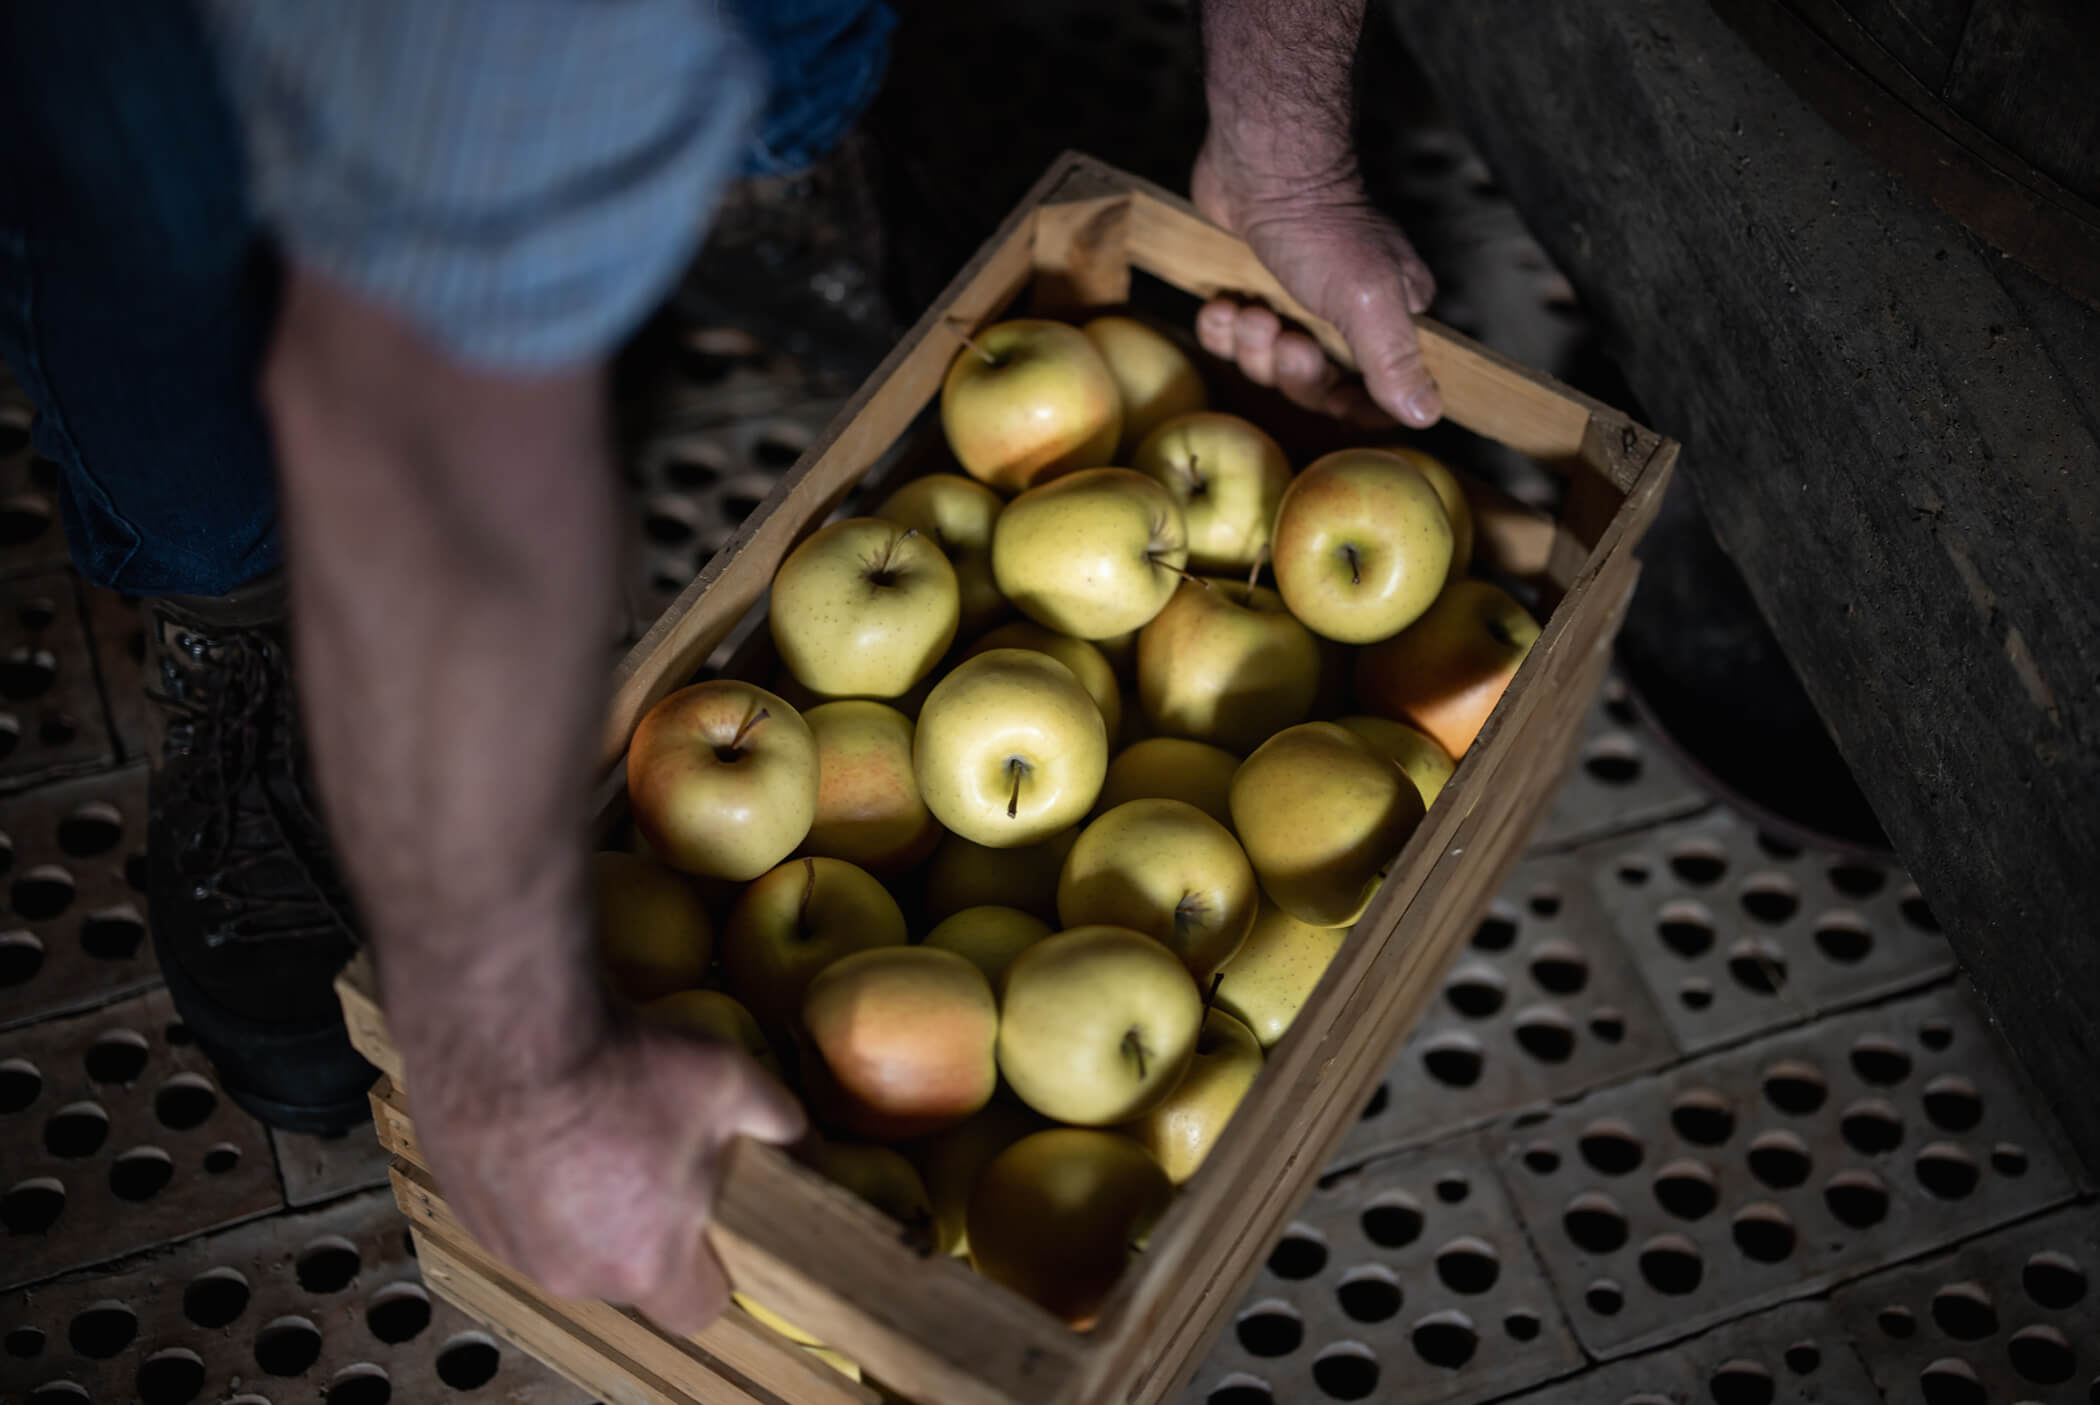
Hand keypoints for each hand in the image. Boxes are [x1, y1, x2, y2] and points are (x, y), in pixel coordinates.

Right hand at [406, 1016, 805, 1334]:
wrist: (507, 1026)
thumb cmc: (624, 1064)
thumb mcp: (730, 1082)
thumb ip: (780, 1124)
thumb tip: (809, 1140)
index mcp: (644, 1263)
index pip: (695, 1312)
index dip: (711, 1273)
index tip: (711, 1227)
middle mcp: (571, 1274)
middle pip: (626, 1274)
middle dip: (646, 1229)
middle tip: (655, 1159)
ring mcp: (510, 1245)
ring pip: (565, 1244)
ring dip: (584, 1207)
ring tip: (598, 1131)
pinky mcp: (466, 1207)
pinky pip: (515, 1214)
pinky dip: (533, 1184)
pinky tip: (546, 1123)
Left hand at [1190, 134, 1442, 428]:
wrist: (1262, 166)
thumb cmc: (1321, 226)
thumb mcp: (1368, 300)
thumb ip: (1395, 361)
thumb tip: (1427, 414)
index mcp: (1389, 319)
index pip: (1378, 393)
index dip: (1349, 404)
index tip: (1330, 392)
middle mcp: (1347, 317)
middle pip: (1313, 386)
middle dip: (1290, 368)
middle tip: (1285, 337)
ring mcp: (1296, 305)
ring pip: (1267, 365)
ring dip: (1252, 345)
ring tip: (1252, 310)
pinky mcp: (1252, 291)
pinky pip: (1232, 340)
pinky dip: (1222, 329)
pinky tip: (1223, 304)